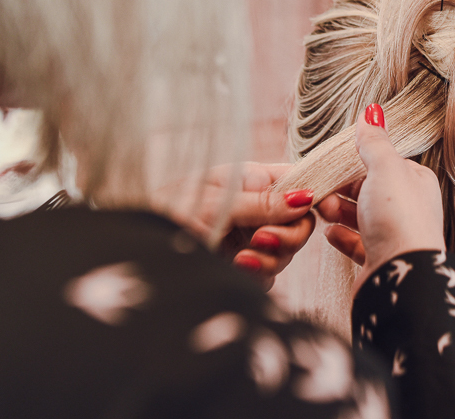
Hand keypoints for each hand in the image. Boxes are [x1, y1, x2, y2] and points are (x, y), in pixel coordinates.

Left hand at [153, 163, 316, 290]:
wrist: (136, 254)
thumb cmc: (165, 214)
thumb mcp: (215, 202)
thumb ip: (262, 202)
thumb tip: (305, 198)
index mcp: (250, 180)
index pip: (299, 181)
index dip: (314, 194)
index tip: (319, 208)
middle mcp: (254, 209)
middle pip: (300, 222)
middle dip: (288, 235)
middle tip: (262, 240)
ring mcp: (249, 239)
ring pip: (287, 252)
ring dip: (270, 258)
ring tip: (240, 259)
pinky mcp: (242, 269)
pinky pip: (269, 276)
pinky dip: (258, 276)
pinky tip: (236, 270)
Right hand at [318, 105, 444, 290]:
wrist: (402, 278)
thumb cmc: (399, 220)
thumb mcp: (385, 169)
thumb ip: (374, 142)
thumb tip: (371, 113)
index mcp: (414, 182)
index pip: (381, 164)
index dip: (354, 162)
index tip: (329, 163)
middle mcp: (407, 208)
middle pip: (367, 190)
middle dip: (341, 188)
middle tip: (319, 189)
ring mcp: (393, 235)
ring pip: (359, 216)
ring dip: (337, 211)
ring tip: (321, 209)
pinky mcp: (379, 260)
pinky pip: (356, 244)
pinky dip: (341, 237)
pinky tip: (329, 233)